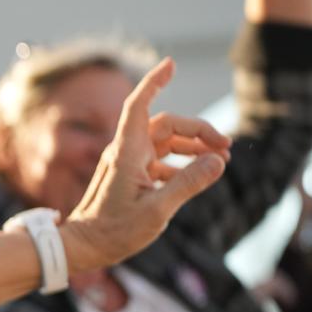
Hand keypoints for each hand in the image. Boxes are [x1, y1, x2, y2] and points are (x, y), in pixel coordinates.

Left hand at [61, 59, 230, 271]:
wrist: (84, 247)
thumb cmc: (114, 231)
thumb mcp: (158, 210)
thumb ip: (189, 183)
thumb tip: (218, 161)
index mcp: (127, 152)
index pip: (139, 106)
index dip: (153, 82)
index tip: (170, 64)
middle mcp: (125, 152)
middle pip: (165, 125)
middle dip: (198, 130)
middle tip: (227, 148)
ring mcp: (127, 164)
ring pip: (164, 141)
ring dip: (192, 146)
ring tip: (220, 160)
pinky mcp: (130, 177)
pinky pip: (159, 159)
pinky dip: (180, 163)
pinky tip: (196, 177)